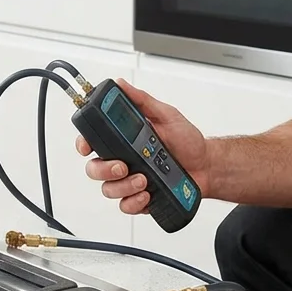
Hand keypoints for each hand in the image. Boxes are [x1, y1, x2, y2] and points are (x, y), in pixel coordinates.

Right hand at [76, 78, 211, 214]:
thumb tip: (121, 85)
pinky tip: (148, 193)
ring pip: (109, 189)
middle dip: (104, 170)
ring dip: (124, 186)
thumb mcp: (166, 115)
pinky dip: (134, 201)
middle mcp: (123, 160)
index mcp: (124, 139)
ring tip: (144, 179)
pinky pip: (126, 205)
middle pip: (95, 169)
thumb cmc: (187, 141)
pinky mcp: (140, 197)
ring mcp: (130, 180)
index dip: (84, 143)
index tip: (87, 146)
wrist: (207, 166)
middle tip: (123, 166)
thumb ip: (143, 101)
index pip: (94, 141)